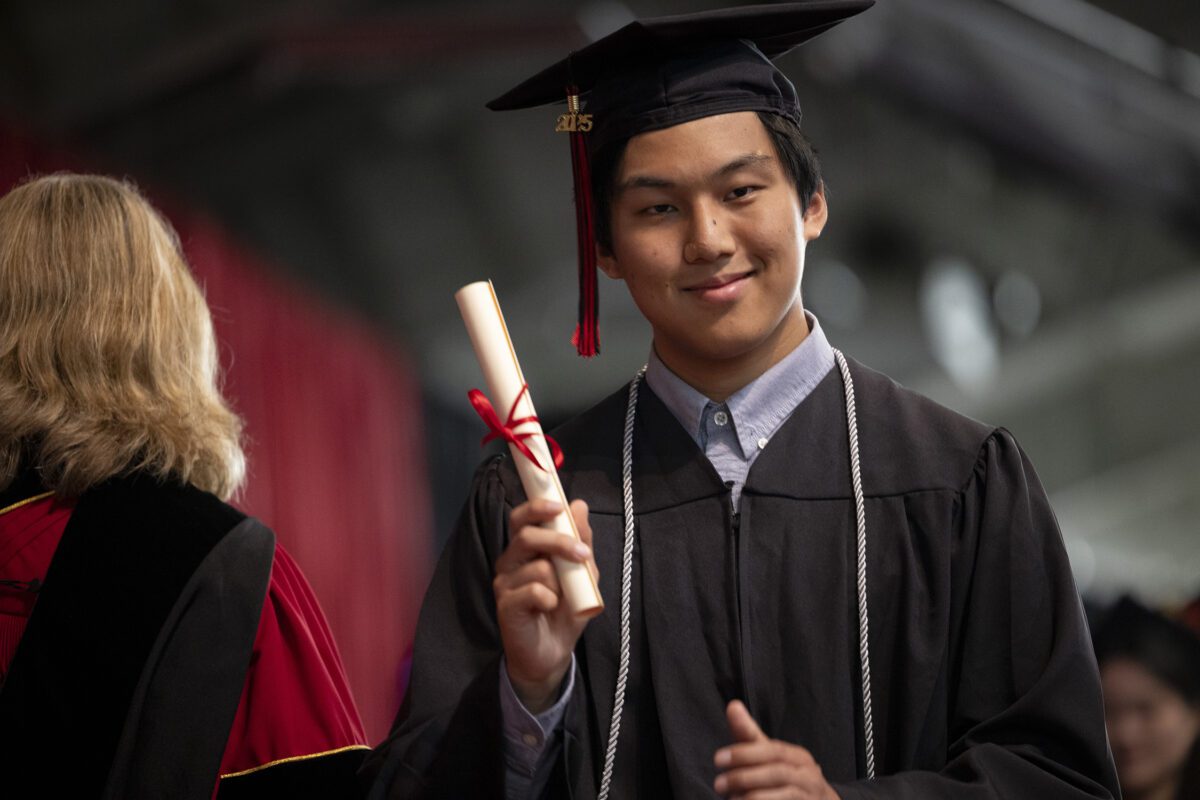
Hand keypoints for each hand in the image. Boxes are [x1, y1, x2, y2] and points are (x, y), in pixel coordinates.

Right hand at [494, 498, 596, 712]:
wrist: (553, 651)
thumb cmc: (565, 609)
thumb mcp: (583, 574)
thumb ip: (581, 541)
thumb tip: (579, 505)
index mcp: (526, 549)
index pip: (522, 518)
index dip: (536, 507)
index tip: (558, 505)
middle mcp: (510, 561)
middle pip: (525, 536)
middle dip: (557, 541)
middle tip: (582, 554)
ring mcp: (504, 583)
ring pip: (535, 566)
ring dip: (560, 581)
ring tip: (563, 596)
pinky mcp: (505, 605)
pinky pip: (533, 591)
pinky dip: (550, 599)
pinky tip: (549, 609)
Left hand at [713, 700, 840, 799]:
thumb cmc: (785, 778)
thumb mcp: (768, 756)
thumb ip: (749, 734)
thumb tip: (733, 705)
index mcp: (797, 757)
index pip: (772, 750)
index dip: (744, 754)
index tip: (718, 759)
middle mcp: (808, 775)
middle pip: (777, 773)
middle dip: (744, 777)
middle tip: (719, 784)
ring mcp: (810, 797)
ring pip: (783, 795)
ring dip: (752, 797)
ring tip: (731, 799)